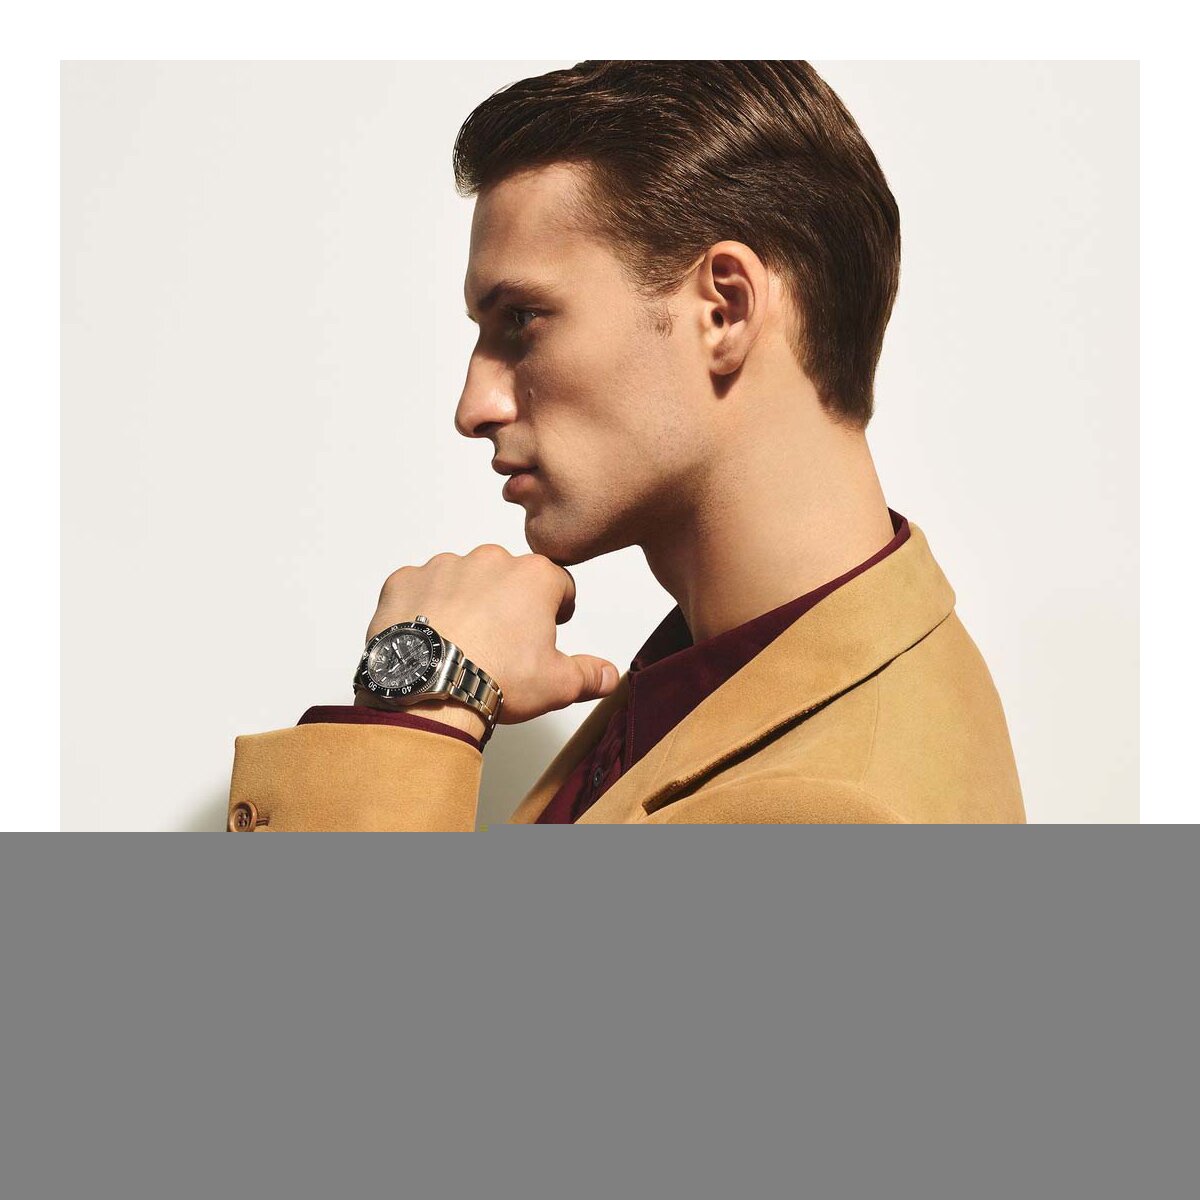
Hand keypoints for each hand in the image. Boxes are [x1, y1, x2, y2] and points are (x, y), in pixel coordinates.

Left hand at [364, 544, 620, 725]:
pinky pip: (420, 587)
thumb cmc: (495, 678)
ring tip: (462, 642)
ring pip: (462, 578)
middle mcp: (489, 561)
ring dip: (466, 601)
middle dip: (508, 602)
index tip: (550, 625)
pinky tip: (429, 636)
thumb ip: (590, 674)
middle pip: (508, 577)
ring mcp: (444, 567)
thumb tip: (609, 674)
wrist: (429, 689)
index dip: (558, 606)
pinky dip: (424, 606)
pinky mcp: (406, 580)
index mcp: (533, 577)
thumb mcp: (557, 684)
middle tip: (502, 642)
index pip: (559, 583)